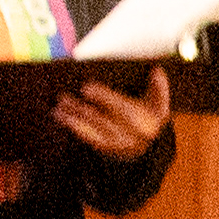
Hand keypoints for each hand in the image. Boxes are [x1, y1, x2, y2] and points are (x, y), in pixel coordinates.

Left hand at [50, 68, 174, 157]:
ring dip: (74, 117)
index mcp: (146, 122)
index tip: (87, 88)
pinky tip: (61, 116)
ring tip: (59, 106)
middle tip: (65, 97)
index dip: (104, 98)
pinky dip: (73, 126)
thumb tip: (157, 71)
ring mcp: (117, 144)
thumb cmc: (150, 117)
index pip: (123, 109)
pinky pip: (87, 136)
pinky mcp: (105, 148)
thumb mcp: (158, 104)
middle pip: (103, 121)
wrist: (148, 147)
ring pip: (92, 129)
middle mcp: (131, 136)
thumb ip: (159, 88)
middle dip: (83, 110)